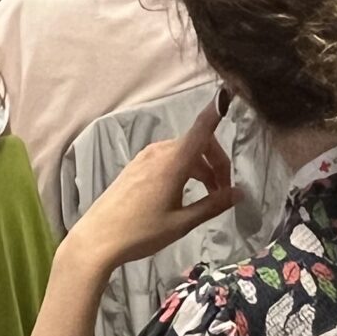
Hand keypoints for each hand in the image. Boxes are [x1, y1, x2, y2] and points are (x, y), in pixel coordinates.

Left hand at [60, 107, 238, 275]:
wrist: (96, 240)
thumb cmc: (141, 232)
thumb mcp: (181, 223)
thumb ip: (212, 205)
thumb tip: (239, 193)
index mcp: (173, 162)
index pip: (202, 128)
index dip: (216, 111)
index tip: (228, 95)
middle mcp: (160, 152)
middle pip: (198, 143)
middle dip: (216, 163)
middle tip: (223, 192)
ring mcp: (145, 157)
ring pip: (183, 152)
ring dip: (200, 168)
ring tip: (206, 196)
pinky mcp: (136, 165)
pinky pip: (168, 158)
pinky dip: (183, 168)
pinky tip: (182, 191)